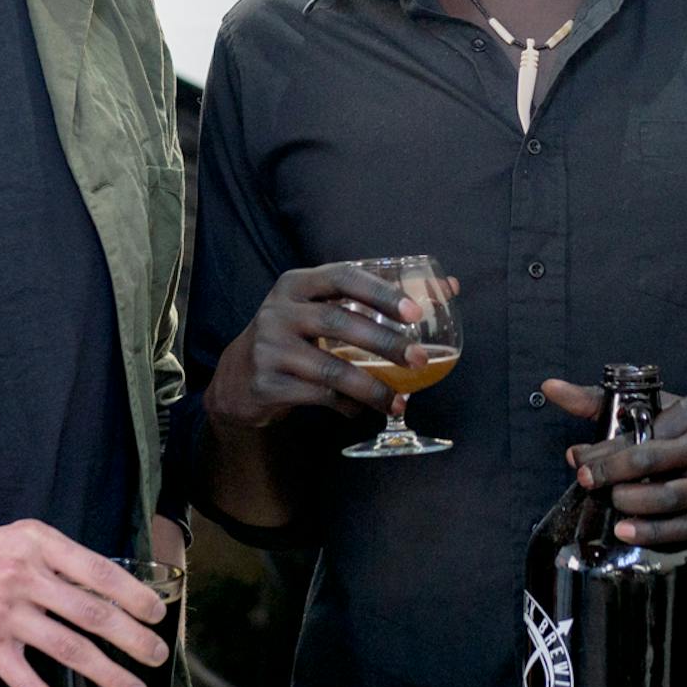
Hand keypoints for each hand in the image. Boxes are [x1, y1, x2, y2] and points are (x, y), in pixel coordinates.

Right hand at [0, 520, 169, 686]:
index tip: (159, 615)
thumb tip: (105, 582)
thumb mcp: (13, 540)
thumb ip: (55, 559)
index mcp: (38, 543)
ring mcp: (3, 612)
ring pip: (70, 650)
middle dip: (134, 639)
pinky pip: (29, 683)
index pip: (100, 572)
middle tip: (159, 656)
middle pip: (93, 613)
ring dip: (109, 674)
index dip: (134, 596)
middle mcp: (24, 575)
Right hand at [206, 261, 424, 429]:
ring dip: (371, 386)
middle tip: (419, 359)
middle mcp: (279, 311)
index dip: (380, 292)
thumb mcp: (322, 308)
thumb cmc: (296, 336)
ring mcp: (268, 348)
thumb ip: (375, 300)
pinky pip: (317, 396)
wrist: (237, 379)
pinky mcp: (266, 383)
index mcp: (296, 284)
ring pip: (330, 367)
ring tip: (399, 401)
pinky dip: (346, 405)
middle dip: (384, 343)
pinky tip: (362, 409)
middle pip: (338, 322)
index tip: (416, 312)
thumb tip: (450, 286)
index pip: (342, 276)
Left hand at [543, 379, 686, 543]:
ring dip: (630, 504)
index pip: (639, 432)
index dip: (602, 450)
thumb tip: (552, 387)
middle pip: (649, 462)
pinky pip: (682, 528)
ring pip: (665, 499)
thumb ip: (605, 402)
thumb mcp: (666, 409)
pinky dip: (651, 531)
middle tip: (590, 482)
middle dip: (611, 474)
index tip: (579, 461)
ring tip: (612, 505)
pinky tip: (626, 530)